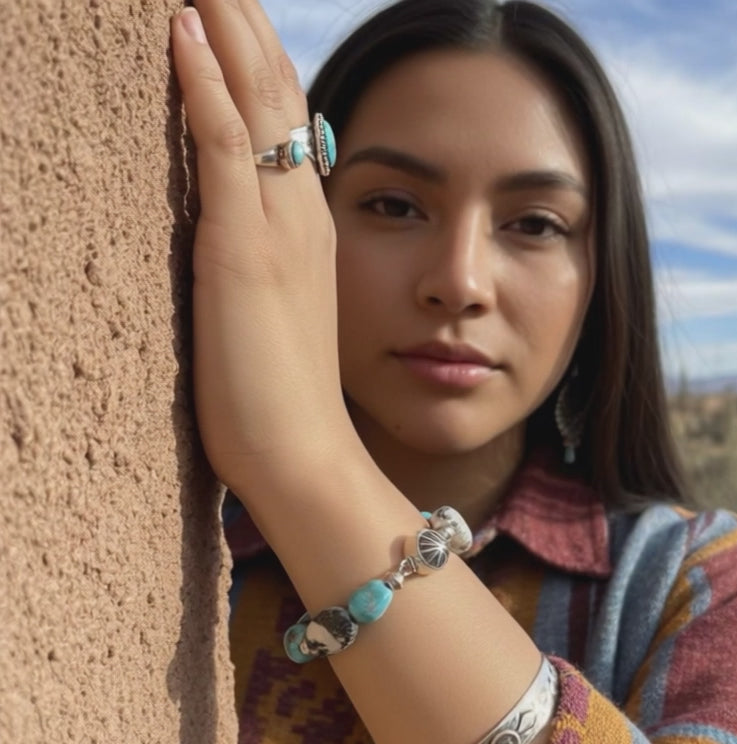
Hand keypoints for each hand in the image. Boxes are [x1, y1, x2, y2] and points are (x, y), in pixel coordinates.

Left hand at [171, 1, 350, 499]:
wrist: (303, 455)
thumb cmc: (282, 397)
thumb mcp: (273, 313)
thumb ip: (263, 260)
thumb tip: (236, 233)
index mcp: (305, 225)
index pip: (283, 118)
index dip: (254, 52)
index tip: (226, 3)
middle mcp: (299, 212)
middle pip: (274, 89)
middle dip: (241, 16)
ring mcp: (275, 228)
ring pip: (255, 100)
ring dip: (224, 25)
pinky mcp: (242, 251)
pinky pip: (227, 146)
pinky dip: (206, 85)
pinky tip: (181, 27)